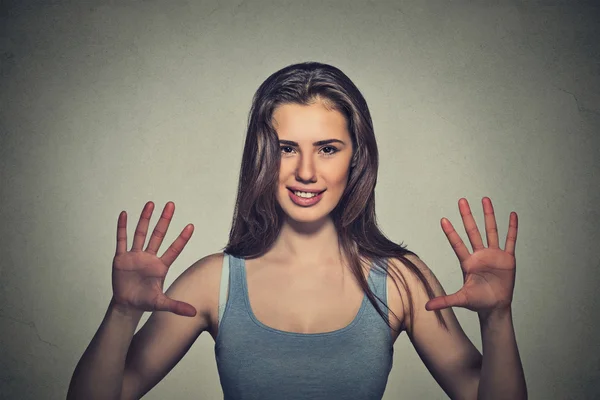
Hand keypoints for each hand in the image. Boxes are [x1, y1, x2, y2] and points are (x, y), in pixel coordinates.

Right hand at [111, 201, 196, 316]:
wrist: (127, 304)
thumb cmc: (145, 301)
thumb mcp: (161, 303)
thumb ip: (177, 306)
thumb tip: (194, 313)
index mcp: (161, 266)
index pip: (174, 249)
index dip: (182, 238)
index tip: (191, 226)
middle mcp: (149, 257)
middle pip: (158, 235)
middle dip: (164, 220)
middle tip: (171, 204)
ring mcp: (135, 255)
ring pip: (141, 233)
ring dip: (145, 219)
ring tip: (151, 204)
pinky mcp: (121, 258)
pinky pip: (121, 240)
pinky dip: (122, 227)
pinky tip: (124, 214)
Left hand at [425, 197, 517, 314]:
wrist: (495, 307)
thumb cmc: (477, 302)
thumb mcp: (460, 299)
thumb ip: (444, 301)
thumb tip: (425, 308)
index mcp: (468, 262)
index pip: (457, 244)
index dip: (451, 233)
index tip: (443, 219)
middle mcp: (480, 255)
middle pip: (472, 231)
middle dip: (467, 216)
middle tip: (461, 200)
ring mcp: (494, 255)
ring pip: (491, 230)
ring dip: (488, 215)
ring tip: (485, 199)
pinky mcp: (508, 258)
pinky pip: (510, 240)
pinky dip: (512, 228)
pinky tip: (513, 215)